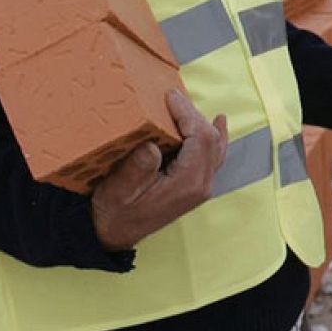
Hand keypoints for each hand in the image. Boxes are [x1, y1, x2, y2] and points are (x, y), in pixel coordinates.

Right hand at [91, 91, 227, 251]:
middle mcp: (200, 185)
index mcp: (186, 183)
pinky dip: (215, 137)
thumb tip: (154, 145)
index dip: (188, 113)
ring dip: (204, 123)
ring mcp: (200, 187)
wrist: (114, 234)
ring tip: (191, 105)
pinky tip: (217, 124)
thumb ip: (138, 168)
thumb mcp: (118, 190)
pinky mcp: (195, 187)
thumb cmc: (115, 211)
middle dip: (193, 114)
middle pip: (211, 139)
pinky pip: (213, 156)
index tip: (170, 96)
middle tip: (173, 97)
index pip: (200, 138)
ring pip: (215, 147)